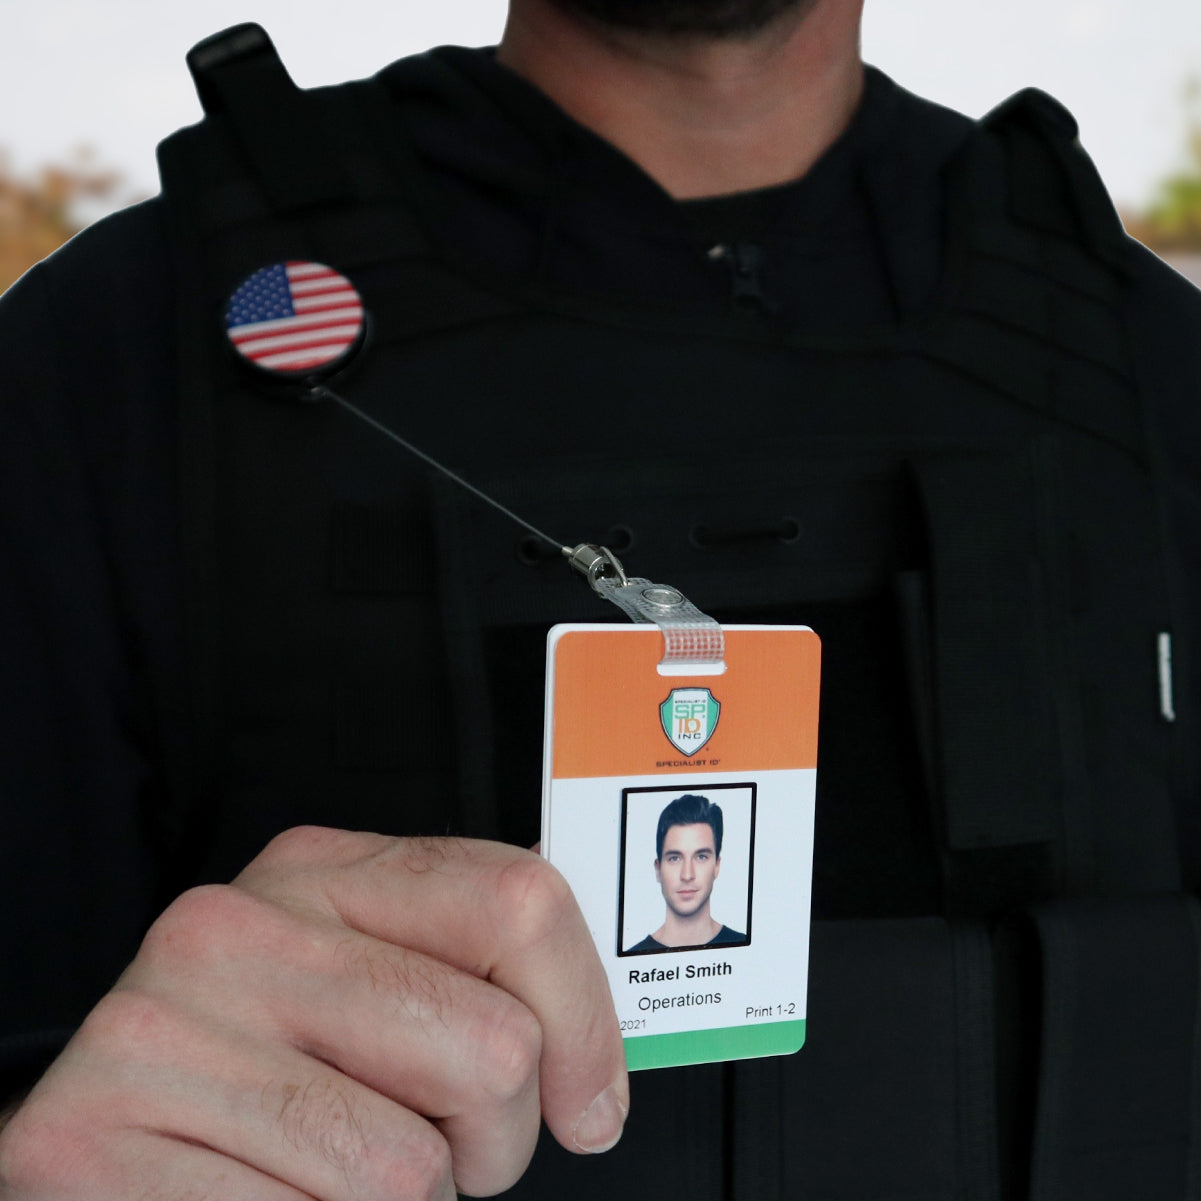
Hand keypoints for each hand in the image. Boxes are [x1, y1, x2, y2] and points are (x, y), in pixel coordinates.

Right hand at [0, 829, 627, 1197]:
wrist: (93, 1133)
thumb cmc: (256, 1062)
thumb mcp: (362, 977)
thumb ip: (463, 975)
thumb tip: (592, 1071)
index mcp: (318, 869)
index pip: (518, 901)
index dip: (586, 1019)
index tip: (587, 1100)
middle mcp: (236, 926)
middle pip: (493, 1044)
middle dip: (494, 1137)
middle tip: (441, 1148)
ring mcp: (160, 1026)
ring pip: (411, 1167)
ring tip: (339, 1173)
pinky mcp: (92, 1140)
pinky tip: (273, 1197)